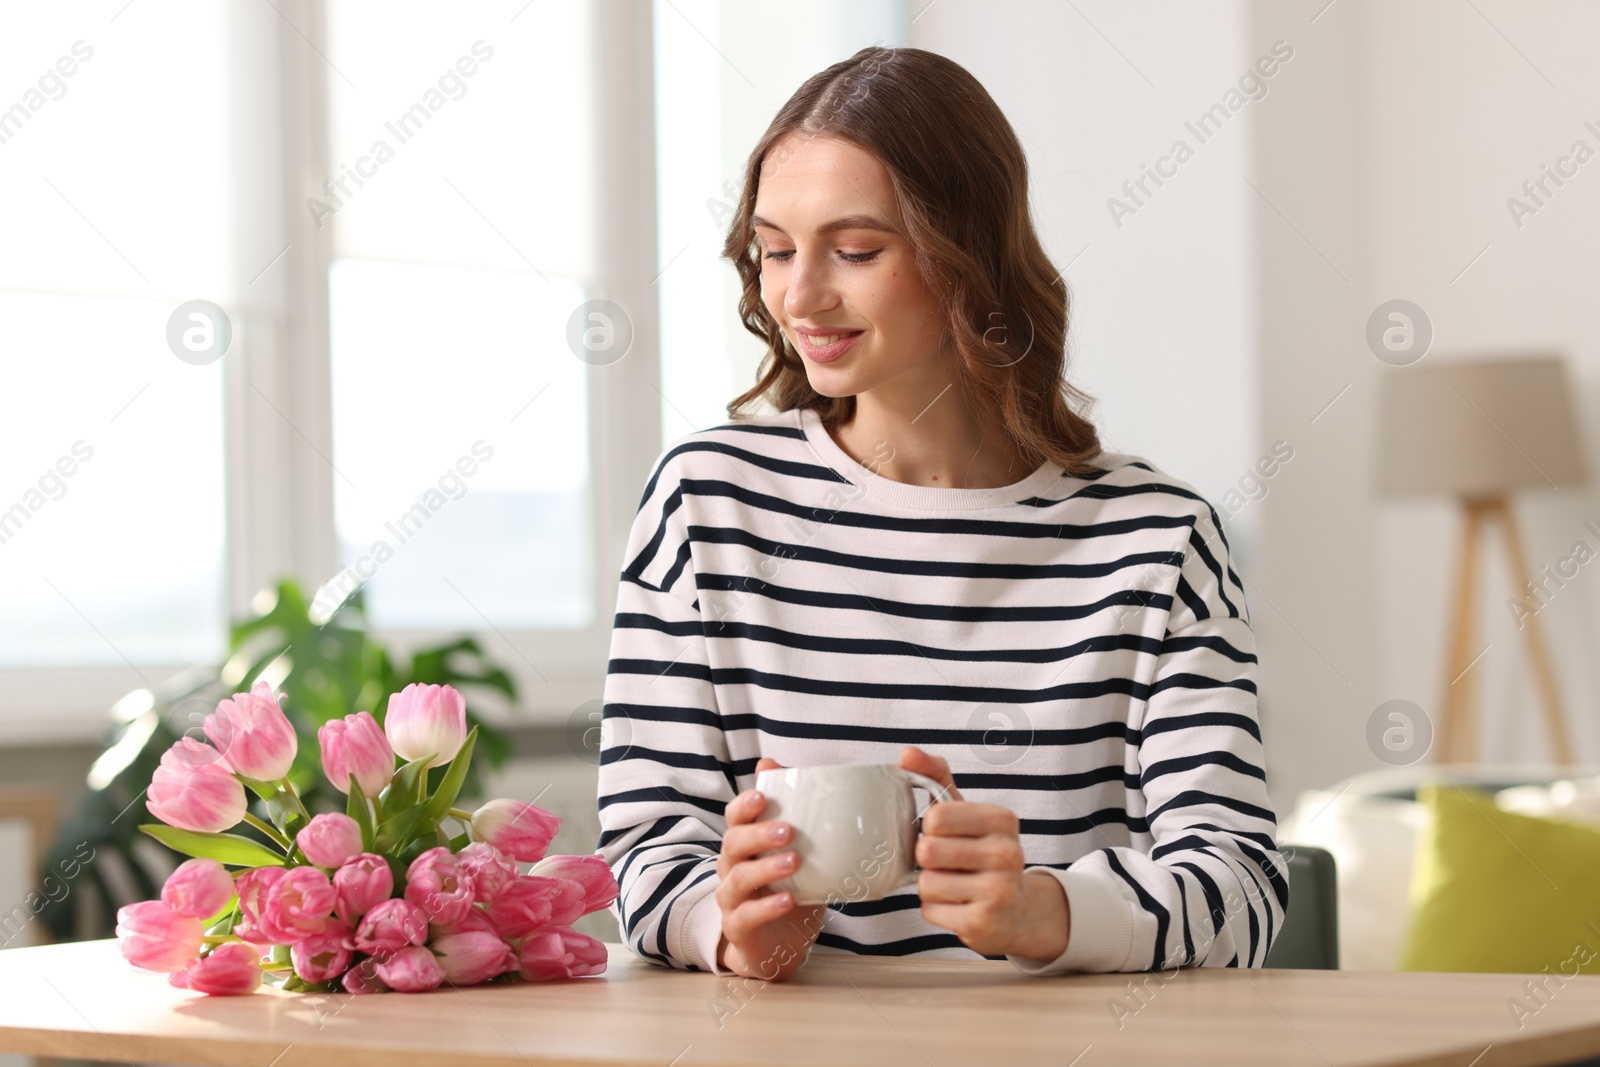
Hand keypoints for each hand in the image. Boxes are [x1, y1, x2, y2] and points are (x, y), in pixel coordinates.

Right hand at [714, 757, 825, 980]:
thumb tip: (807, 780)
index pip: (734, 818)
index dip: (743, 806)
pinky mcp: (737, 928)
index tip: (762, 796)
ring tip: (794, 861)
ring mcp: (731, 899)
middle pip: (732, 844)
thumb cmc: (788, 891)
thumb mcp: (798, 854)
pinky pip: (745, 915)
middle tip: (788, 830)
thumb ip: (800, 821)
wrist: (780, 946)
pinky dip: (766, 906)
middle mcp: (731, 868)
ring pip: (737, 879)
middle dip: (758, 834)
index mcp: (745, 845)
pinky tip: (788, 899)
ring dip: (765, 868)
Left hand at [901, 746, 1069, 959]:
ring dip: (930, 886)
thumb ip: (935, 776)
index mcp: (1002, 820)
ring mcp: (998, 892)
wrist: (1017, 910)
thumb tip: (907, 754)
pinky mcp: (982, 924)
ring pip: (925, 883)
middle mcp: (1006, 854)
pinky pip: (929, 910)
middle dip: (927, 859)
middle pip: (927, 851)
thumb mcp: (967, 812)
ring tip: (953, 884)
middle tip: (946, 862)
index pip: (937, 816)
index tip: (944, 834)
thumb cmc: (981, 853)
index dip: (929, 827)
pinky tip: (957, 905)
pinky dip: (935, 909)